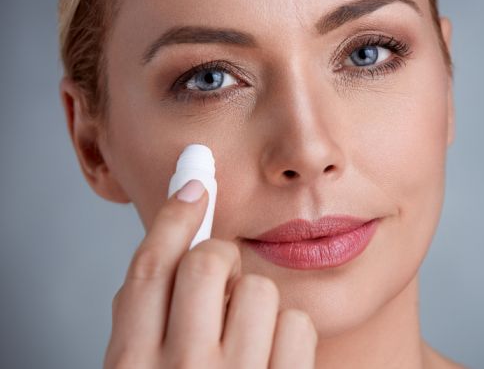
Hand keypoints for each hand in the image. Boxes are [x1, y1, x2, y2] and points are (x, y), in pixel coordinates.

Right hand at [104, 179, 316, 367]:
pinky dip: (289, 332)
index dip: (173, 217)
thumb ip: (145, 319)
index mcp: (133, 367)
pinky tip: (273, 357)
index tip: (195, 185)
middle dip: (221, 257)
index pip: (148, 269)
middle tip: (226, 278)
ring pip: (259, 288)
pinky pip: (298, 322)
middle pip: (205, 262)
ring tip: (248, 337)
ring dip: (257, 302)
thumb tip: (171, 236)